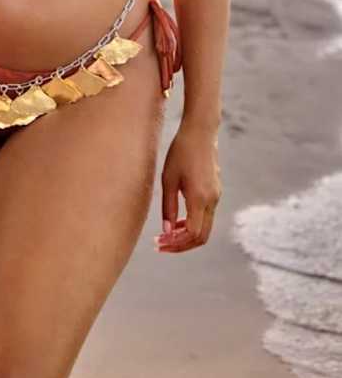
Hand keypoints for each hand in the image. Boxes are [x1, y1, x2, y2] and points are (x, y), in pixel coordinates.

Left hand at [154, 120, 221, 253]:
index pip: (193, 234)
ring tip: (166, 235)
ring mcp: (216, 197)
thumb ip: (168, 207)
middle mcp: (212, 200)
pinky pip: (206, 217)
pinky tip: (177, 221)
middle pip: (201, 236)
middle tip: (161, 244)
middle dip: (181, 244)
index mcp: (200, 198)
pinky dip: (192, 224)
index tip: (160, 243)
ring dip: (186, 235)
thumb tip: (167, 231)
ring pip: (205, 228)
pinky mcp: (215, 192)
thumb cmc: (180, 152)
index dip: (177, 244)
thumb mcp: (168, 179)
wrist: (200, 133)